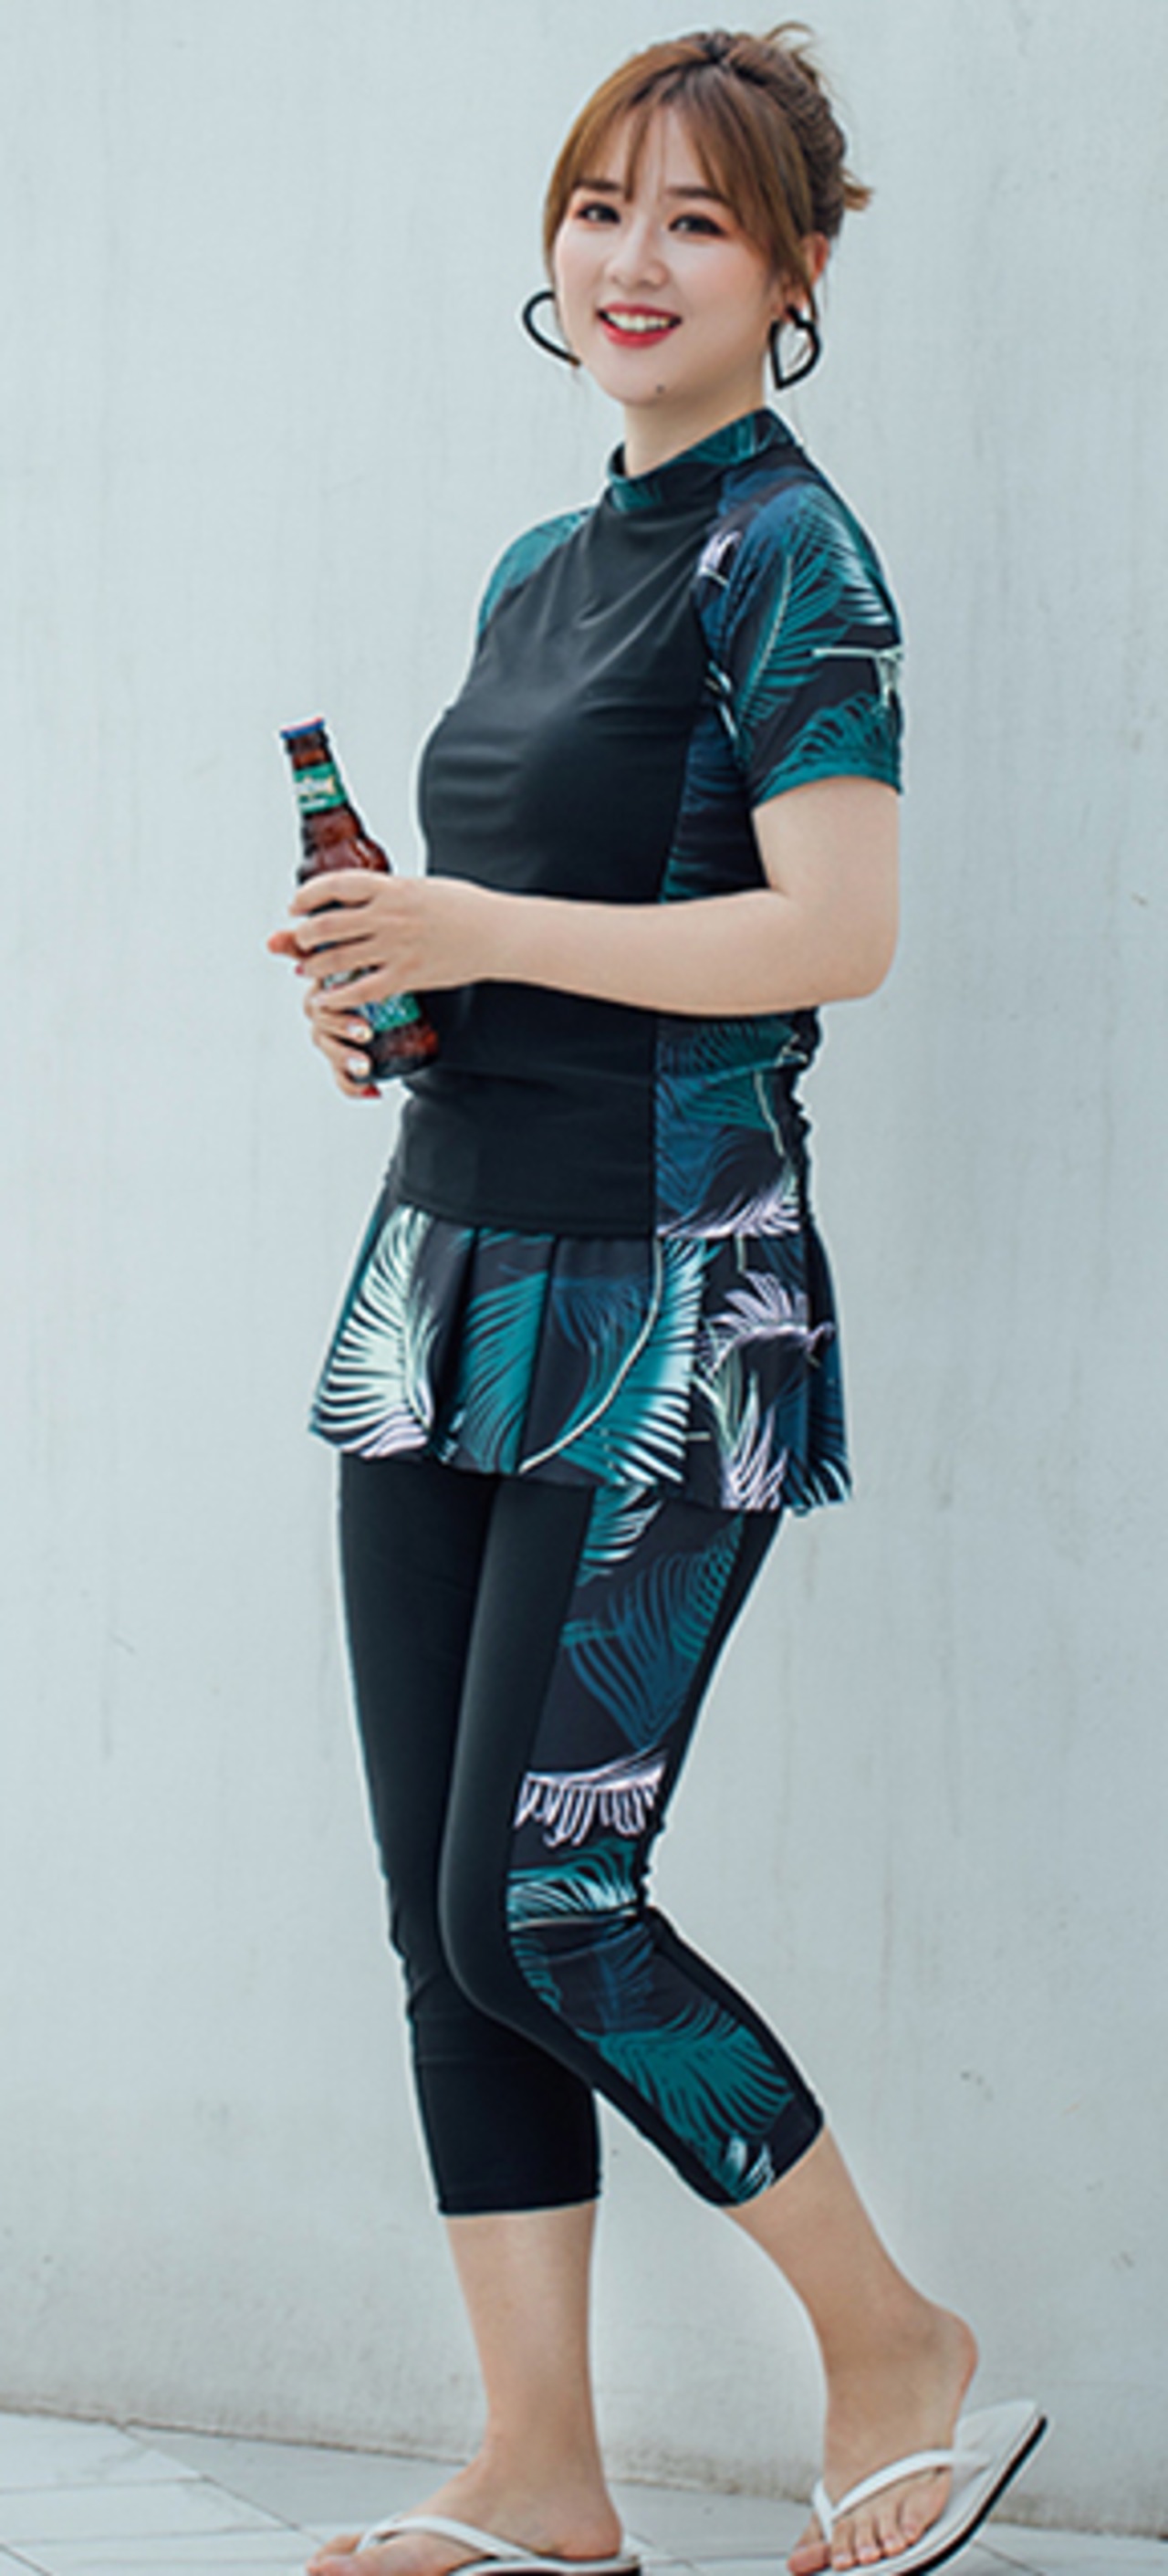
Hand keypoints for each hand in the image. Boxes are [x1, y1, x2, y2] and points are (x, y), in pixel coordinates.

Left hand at [272, 869, 500, 1002]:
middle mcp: (389, 916)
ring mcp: (397, 947)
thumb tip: (362, 896)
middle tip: (299, 941)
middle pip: (327, 925)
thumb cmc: (464, 907)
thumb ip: (390, 891)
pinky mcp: (408, 975)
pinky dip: (337, 996)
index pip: (335, 885)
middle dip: (304, 935)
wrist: (497, 933)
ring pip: (338, 958)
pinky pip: (362, 989)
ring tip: (306, 968)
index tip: (296, 904)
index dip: (307, 895)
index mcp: (392, 888)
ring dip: (314, 965)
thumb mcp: (422, 886)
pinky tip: (325, 999)